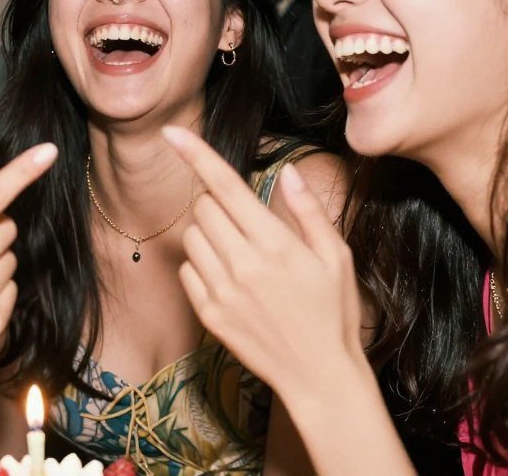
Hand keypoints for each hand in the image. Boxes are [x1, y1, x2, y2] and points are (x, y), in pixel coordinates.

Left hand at [163, 127, 363, 402]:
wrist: (319, 376)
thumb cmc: (334, 312)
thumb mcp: (336, 257)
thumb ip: (307, 211)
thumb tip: (287, 171)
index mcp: (275, 244)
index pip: (226, 186)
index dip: (196, 154)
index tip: (172, 132)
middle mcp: (243, 264)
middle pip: (204, 207)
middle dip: (219, 205)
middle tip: (247, 226)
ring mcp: (221, 291)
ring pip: (192, 236)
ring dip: (209, 234)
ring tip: (241, 255)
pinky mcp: (208, 314)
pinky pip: (188, 270)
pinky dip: (203, 265)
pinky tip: (231, 281)